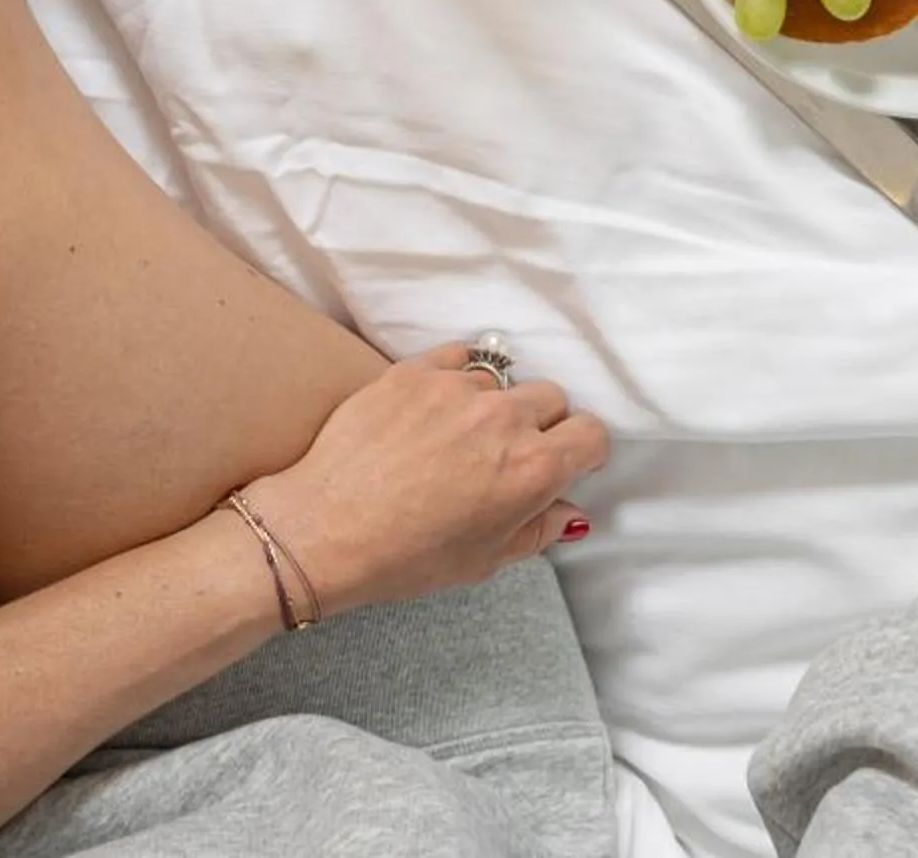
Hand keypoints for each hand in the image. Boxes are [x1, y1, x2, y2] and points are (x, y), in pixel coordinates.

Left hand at [241, 345, 609, 617]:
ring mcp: (458, 387)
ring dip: (494, 403)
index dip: (581, 450)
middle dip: (542, 424)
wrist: (327, 527)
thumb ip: (538, 530)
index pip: (590, 434)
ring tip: (460, 436)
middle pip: (552, 398)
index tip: (564, 462)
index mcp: (531, 470)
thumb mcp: (485, 561)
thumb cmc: (408, 558)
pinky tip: (439, 406)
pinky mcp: (417, 368)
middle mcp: (504, 419)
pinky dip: (458, 377)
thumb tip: (569, 510)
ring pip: (503, 379)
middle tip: (508, 454)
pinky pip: (460, 357)